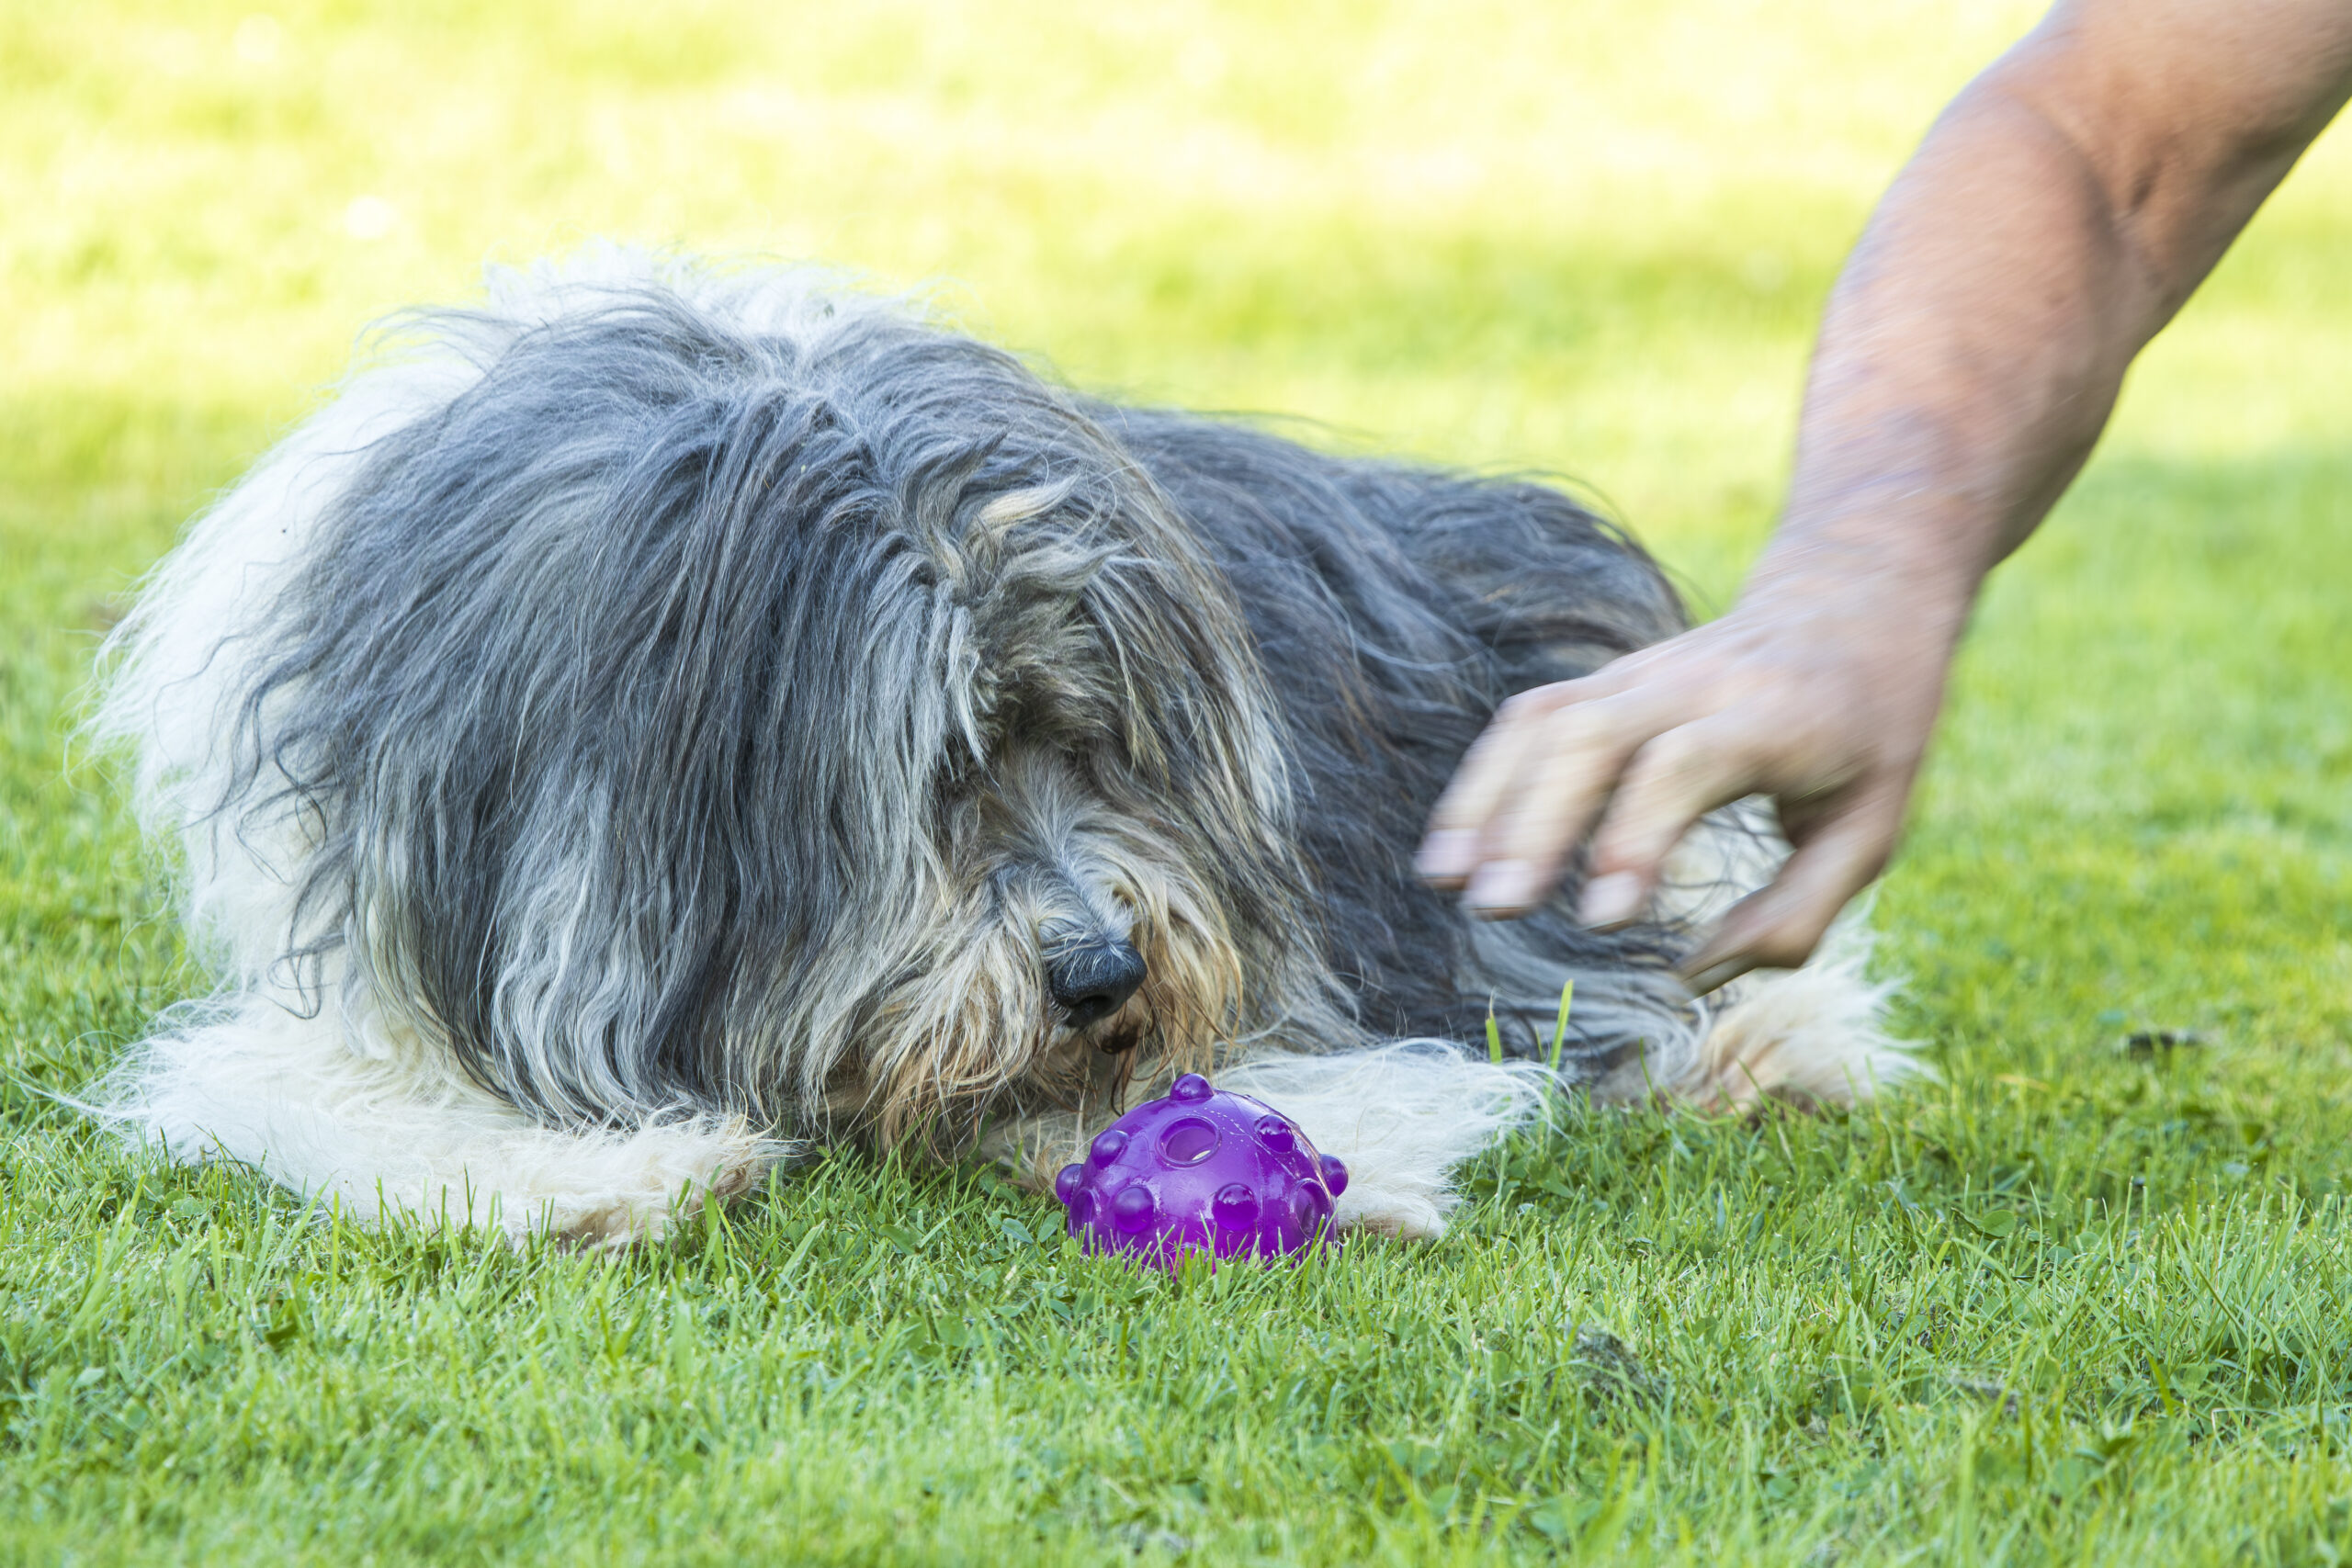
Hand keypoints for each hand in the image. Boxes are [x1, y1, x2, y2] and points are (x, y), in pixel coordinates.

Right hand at [1413, 589, 1959, 991]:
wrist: (1852, 601)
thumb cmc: (1869, 734)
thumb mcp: (1871, 833)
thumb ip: (1794, 915)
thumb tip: (1689, 975)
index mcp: (1774, 716)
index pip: (1682, 765)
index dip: (1634, 836)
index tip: (1601, 919)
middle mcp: (1695, 681)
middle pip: (1590, 735)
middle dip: (1533, 822)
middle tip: (1495, 909)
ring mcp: (1639, 671)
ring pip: (1543, 718)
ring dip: (1488, 799)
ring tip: (1447, 881)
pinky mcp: (1603, 679)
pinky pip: (1528, 719)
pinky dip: (1485, 779)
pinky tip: (1454, 846)